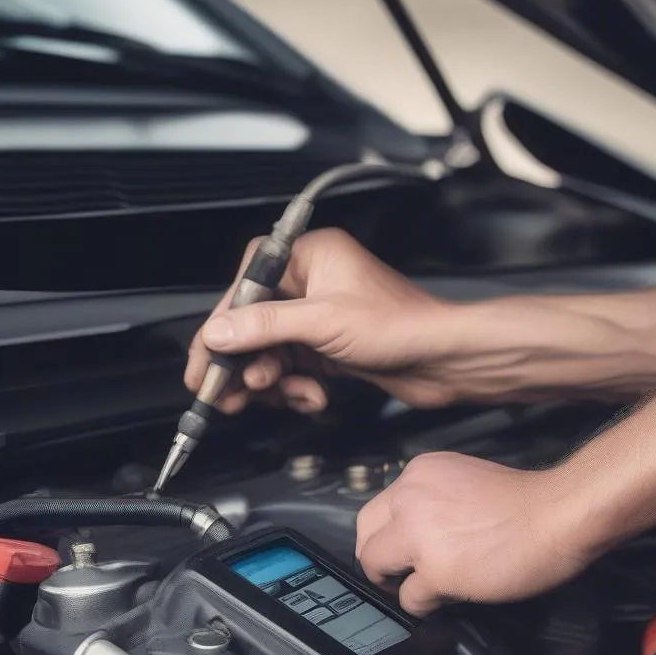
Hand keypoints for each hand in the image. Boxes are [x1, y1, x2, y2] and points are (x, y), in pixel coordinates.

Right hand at [185, 229, 459, 413]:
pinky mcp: (329, 349)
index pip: (248, 282)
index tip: (210, 351)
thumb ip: (265, 326)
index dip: (226, 319)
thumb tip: (219, 332)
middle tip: (223, 389)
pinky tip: (310, 397)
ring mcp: (320, 319)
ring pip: (270, 351)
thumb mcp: (323, 323)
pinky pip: (292, 369)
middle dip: (242, 360)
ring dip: (269, 379)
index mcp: (311, 257)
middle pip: (254, 322)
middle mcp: (313, 285)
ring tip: (273, 393)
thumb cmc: (404, 325)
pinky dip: (294, 387)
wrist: (445, 360)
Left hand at [355, 452, 595, 615]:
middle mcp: (410, 497)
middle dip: (379, 562)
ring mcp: (418, 534)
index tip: (399, 552)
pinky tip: (450, 596)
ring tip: (427, 588)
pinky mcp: (435, 570)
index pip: (377, 508)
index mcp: (419, 473)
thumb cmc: (526, 501)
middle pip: (366, 538)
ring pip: (376, 567)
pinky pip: (410, 598)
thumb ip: (434, 499)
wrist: (559, 513)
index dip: (386, 536)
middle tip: (400, 577)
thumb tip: (418, 531)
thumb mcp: (466, 480)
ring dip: (399, 583)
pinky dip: (427, 603)